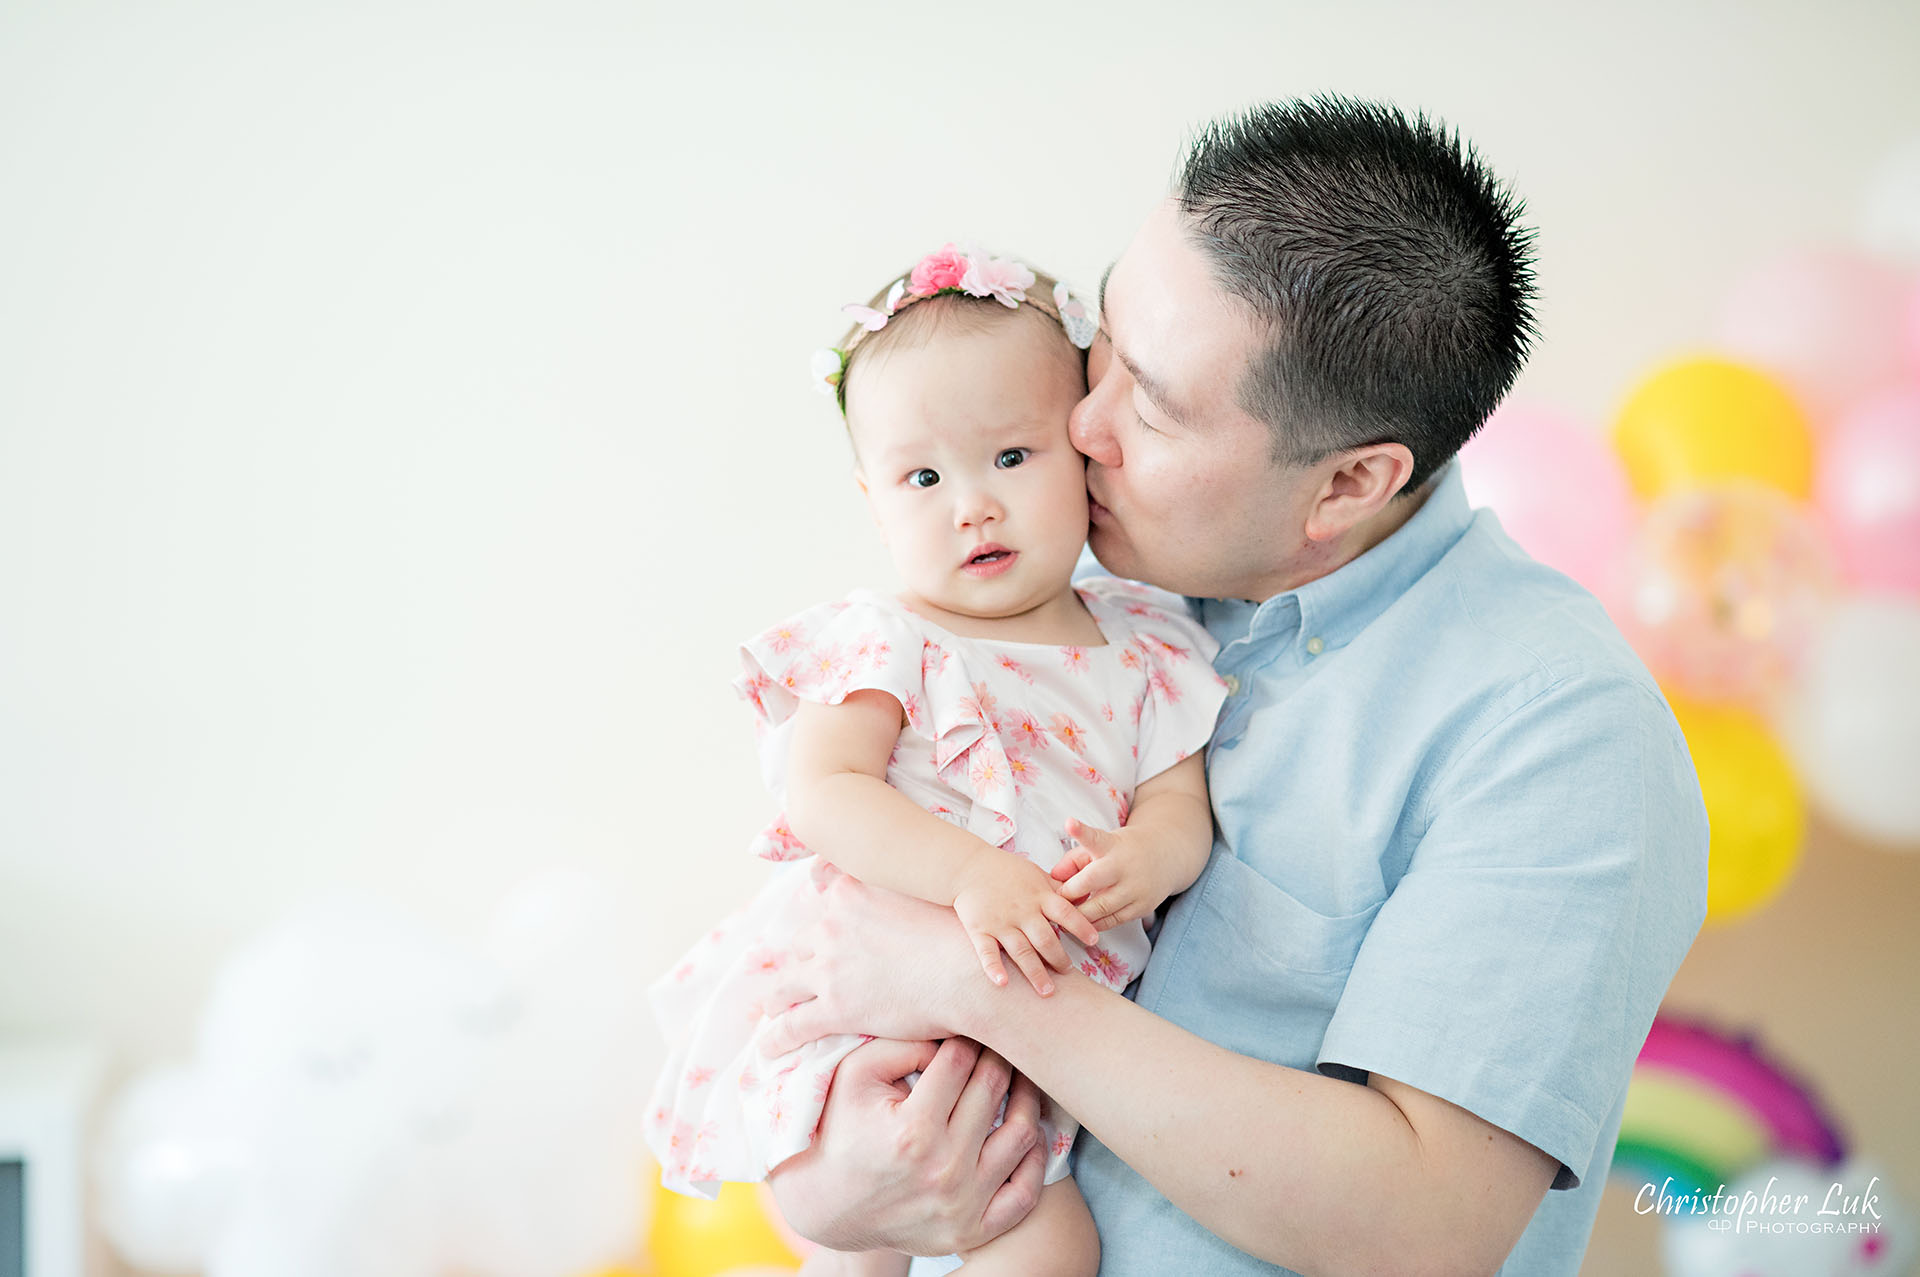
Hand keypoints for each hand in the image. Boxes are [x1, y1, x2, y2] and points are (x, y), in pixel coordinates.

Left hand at [763, 868, 979, 1056]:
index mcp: (850, 894)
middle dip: (805, 961)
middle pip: (803, 944)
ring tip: (774, 1010)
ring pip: (786, 985)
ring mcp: (830, 969)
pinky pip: (793, 1025)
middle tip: (806, 976)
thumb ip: (895, 888)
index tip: (824, 938)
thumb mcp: (923, 893)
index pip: (824, 904)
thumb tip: (896, 884)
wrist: (969, 976)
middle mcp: (832, 927)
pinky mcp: (834, 1009)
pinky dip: (777, 1038)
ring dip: (778, 998)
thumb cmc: (958, 937)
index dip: (825, 924)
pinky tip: (767, 1049)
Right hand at [765, 1036, 1045, 1255]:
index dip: (965, 1036)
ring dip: (1025, 1097)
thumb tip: (954, 1034)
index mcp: (913, 1130)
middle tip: (996, 1043)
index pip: (960, 1061)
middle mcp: (943, 1170)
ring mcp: (961, 1205)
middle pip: (993, 1089)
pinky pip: (1026, 1192)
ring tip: (1017, 1080)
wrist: (827, 1205)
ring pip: (1022, 1135)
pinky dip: (1035, 1158)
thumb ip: (903, 1043)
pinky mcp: (972, 1231)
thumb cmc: (841, 1129)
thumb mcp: (855, 1074)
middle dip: (996, 1056)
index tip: (966, 1028)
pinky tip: (1026, 1130)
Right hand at [952, 851, 1101, 995]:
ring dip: (1035, 972)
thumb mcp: (1036, 873)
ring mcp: (1001, 922)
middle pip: (1045, 939)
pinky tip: (1002, 983)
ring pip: (1021, 951)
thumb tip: (1084, 897)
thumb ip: (1058, 888)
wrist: (968, 867)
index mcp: (1038, 896)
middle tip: (1067, 973)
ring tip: (1046, 991)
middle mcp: (1022, 911)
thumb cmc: (1006, 870)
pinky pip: (987, 952)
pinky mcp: (980, 930)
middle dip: (1058, 958)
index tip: (1094, 940)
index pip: (1065, 912)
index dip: (1081, 926)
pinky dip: (994, 968)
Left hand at [1050, 818, 1172, 930]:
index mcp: (1111, 845)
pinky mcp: (1142, 907)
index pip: (1094, 838)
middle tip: (1055, 900)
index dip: (1080, 831)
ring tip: (1066, 914)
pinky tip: (1086, 922)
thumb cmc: (1124, 850)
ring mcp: (1135, 888)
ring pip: (1100, 909)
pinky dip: (1095, 923)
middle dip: (1070, 894)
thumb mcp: (1102, 845)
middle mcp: (1124, 866)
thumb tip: (1054, 877)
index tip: (1070, 823)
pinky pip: (1112, 921)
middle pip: (1091, 881)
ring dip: (1079, 914)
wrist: (1166, 856)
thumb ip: (1074, 859)